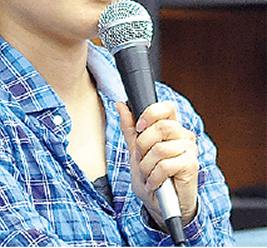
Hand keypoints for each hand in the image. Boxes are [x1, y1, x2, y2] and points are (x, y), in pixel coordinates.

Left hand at [116, 101, 198, 228]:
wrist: (160, 206)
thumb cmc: (151, 176)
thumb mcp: (136, 150)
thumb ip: (130, 127)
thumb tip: (120, 105)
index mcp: (171, 128)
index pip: (166, 107)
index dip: (150, 114)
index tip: (139, 127)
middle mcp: (184, 136)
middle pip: (161, 127)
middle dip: (143, 145)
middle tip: (141, 159)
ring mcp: (189, 150)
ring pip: (160, 149)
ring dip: (146, 166)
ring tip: (147, 174)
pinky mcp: (191, 166)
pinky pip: (166, 165)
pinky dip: (154, 177)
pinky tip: (154, 183)